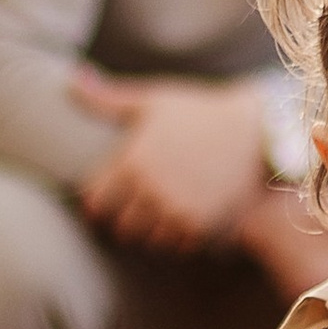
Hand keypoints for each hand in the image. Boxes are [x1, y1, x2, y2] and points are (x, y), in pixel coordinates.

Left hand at [74, 70, 270, 251]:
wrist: (258, 132)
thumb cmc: (200, 112)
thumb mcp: (153, 100)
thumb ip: (107, 99)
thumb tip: (69, 81)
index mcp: (132, 162)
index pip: (94, 202)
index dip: (97, 200)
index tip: (106, 195)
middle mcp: (152, 191)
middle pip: (119, 227)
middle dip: (124, 217)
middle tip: (134, 205)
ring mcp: (178, 212)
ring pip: (148, 240)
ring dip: (151, 229)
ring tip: (160, 211)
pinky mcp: (203, 226)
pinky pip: (178, 246)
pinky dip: (178, 236)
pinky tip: (184, 216)